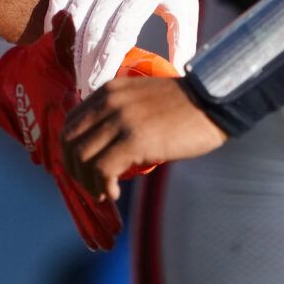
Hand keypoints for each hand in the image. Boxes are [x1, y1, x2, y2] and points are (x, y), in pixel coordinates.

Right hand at [46, 0, 197, 94]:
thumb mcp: (185, 3)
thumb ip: (184, 41)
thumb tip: (180, 77)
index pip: (118, 34)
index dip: (107, 63)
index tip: (101, 88)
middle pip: (92, 33)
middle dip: (85, 68)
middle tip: (84, 97)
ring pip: (73, 19)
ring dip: (69, 51)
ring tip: (71, 79)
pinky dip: (54, 21)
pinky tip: (53, 44)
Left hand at [63, 75, 227, 202]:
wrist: (214, 103)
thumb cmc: (185, 107)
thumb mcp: (142, 100)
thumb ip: (119, 114)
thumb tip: (104, 146)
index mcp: (109, 91)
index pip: (70, 122)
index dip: (70, 150)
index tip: (83, 169)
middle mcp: (109, 102)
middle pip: (69, 141)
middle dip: (74, 169)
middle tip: (91, 185)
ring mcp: (120, 120)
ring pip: (82, 157)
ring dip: (88, 182)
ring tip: (104, 192)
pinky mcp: (134, 140)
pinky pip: (102, 169)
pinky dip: (103, 186)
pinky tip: (115, 192)